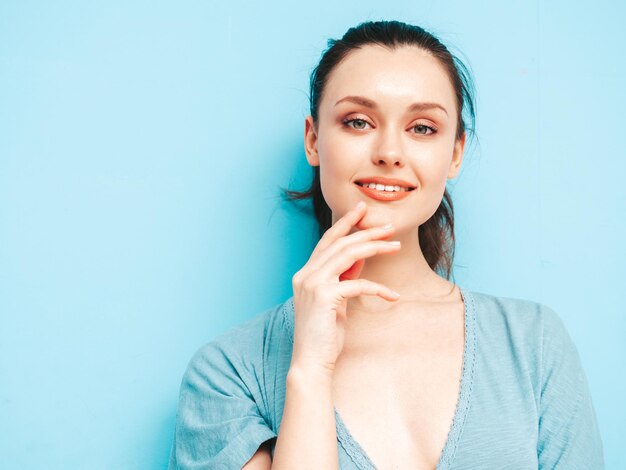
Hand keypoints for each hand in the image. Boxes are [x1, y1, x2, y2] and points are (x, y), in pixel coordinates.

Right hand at [290, 201, 400, 378]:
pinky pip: (357, 284)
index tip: (361, 210)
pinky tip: (393, 295)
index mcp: (305, 274)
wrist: (312, 362)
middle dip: (365, 231)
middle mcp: (305, 274)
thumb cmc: (325, 334)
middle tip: (388, 226)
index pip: (326, 241)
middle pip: (339, 243)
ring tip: (395, 245)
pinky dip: (378, 287)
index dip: (344, 224)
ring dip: (374, 247)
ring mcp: (312, 284)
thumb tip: (361, 258)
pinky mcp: (324, 296)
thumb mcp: (336, 300)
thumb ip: (344, 277)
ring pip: (347, 255)